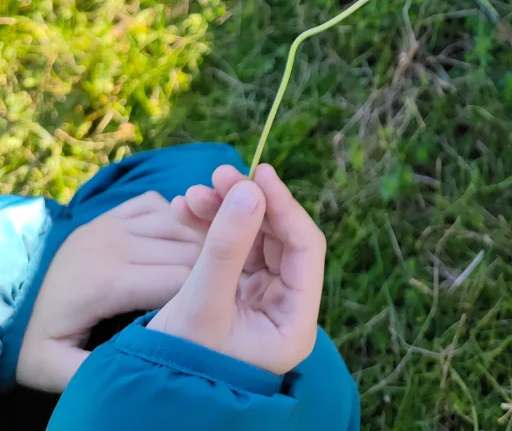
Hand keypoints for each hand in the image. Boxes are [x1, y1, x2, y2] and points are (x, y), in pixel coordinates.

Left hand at [16, 191, 205, 392]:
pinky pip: (159, 204)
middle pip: (188, 250)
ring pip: (179, 222)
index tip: (212, 313)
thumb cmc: (37, 336)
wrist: (9, 296)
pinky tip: (180, 243)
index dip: (205, 295)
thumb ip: (93, 372)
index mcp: (108, 282)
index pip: (182, 280)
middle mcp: (116, 243)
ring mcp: (114, 222)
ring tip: (212, 268)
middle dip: (211, 270)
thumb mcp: (52, 366)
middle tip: (219, 292)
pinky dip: (177, 219)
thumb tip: (140, 369)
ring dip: (200, 242)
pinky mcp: (112, 212)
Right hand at [147, 163, 324, 375]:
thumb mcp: (203, 304)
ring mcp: (260, 299)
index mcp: (294, 321)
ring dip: (224, 211)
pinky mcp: (235, 293)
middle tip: (217, 175)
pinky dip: (210, 227)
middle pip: (277, 237)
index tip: (258, 173)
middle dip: (247, 203)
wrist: (146, 398)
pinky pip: (231, 248)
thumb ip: (227, 248)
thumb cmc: (180, 363)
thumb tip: (250, 190)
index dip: (284, 206)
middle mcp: (284, 307)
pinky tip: (184, 208)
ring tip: (192, 193)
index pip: (305, 248)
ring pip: (252, 237)